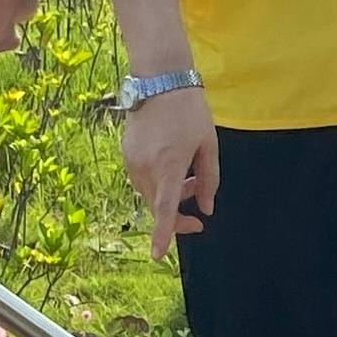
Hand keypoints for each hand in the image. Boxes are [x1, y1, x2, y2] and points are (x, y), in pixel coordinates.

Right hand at [119, 82, 217, 262]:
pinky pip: (142, 179)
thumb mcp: (208, 145)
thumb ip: (209, 180)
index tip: (158, 256)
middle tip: (199, 195)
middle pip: (158, 205)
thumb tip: (206, 209)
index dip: (164, 234)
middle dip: (178, 210)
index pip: (165, 210)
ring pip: (150, 194)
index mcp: (170, 166)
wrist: (159, 80)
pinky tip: (173, 163)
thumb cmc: (190, 111)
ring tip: (190, 174)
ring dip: (169, 193)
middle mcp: (146, 167)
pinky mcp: (126, 154)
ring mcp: (132, 161)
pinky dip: (158, 181)